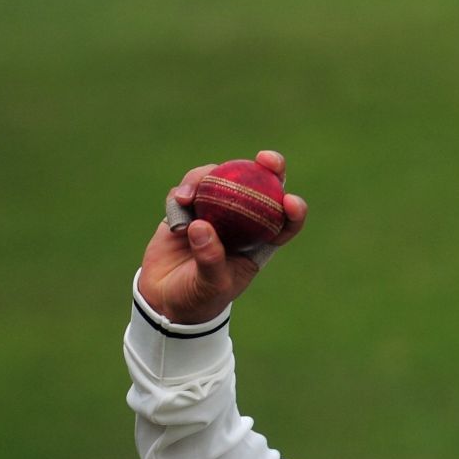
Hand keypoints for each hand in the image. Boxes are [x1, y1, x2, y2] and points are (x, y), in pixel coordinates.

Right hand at [137, 149, 307, 324]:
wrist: (165, 299)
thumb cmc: (199, 298)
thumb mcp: (210, 285)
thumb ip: (210, 258)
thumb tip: (202, 225)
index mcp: (259, 244)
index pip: (284, 222)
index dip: (293, 209)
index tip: (290, 201)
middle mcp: (240, 223)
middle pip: (259, 187)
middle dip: (267, 168)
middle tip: (265, 159)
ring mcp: (213, 212)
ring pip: (220, 179)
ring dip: (207, 178)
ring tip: (188, 197)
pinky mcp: (187, 209)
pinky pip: (188, 189)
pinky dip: (183, 191)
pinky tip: (179, 202)